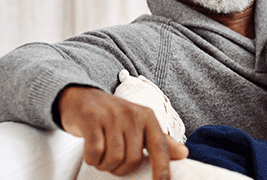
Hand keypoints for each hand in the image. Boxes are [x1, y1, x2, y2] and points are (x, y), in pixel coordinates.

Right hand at [58, 86, 188, 179]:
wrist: (82, 97)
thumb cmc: (114, 117)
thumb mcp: (140, 125)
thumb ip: (160, 141)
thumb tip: (184, 154)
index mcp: (148, 117)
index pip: (160, 147)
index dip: (162, 168)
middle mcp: (133, 114)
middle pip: (132, 159)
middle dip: (120, 169)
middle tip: (112, 162)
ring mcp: (111, 115)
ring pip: (114, 158)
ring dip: (104, 165)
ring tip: (101, 156)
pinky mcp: (91, 118)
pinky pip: (95, 152)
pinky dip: (92, 159)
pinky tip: (91, 153)